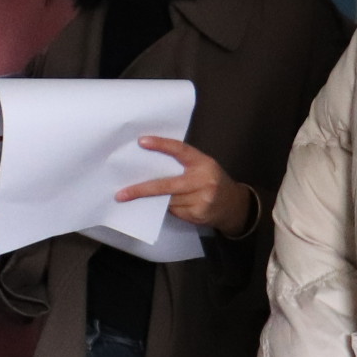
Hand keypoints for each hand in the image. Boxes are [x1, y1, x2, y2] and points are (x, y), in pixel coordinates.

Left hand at [118, 136, 251, 235]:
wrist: (233, 205)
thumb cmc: (212, 181)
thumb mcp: (203, 167)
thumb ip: (183, 165)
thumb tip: (151, 167)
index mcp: (203, 162)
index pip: (180, 150)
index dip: (161, 145)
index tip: (141, 141)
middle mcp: (203, 180)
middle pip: (167, 185)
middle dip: (141, 190)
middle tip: (122, 193)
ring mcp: (201, 199)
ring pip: (167, 200)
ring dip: (153, 200)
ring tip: (137, 198)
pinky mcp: (197, 214)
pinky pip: (173, 211)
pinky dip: (165, 208)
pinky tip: (165, 205)